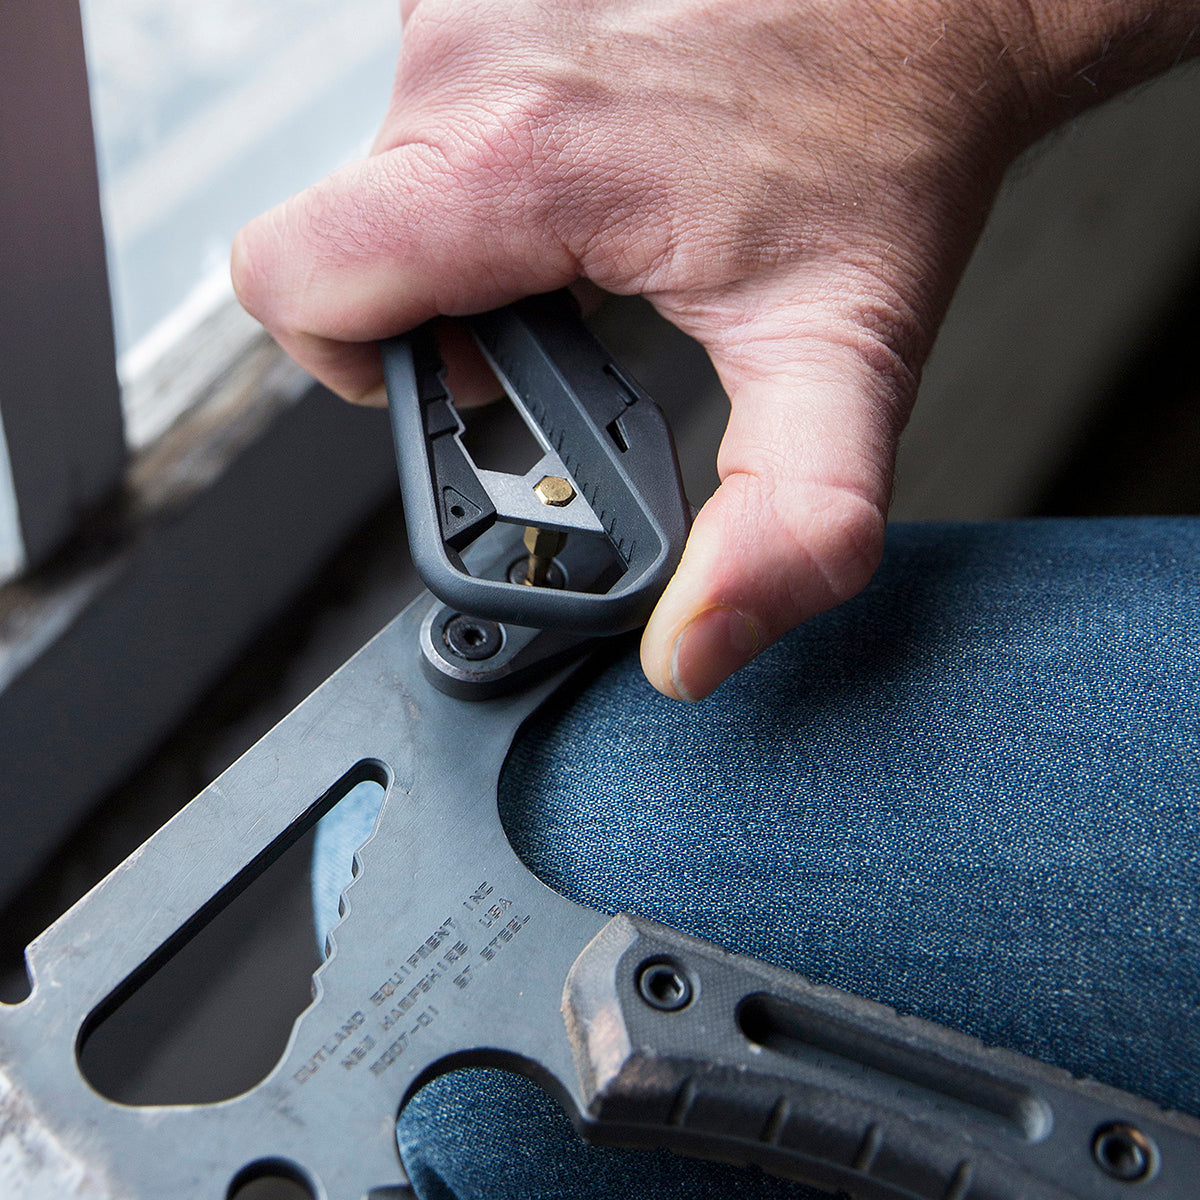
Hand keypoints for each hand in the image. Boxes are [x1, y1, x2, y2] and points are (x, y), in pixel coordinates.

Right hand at [233, 0, 1196, 698]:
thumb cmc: (890, 142)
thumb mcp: (845, 365)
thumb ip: (783, 529)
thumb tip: (691, 648)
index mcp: (522, 164)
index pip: (295, 282)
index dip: (347, 365)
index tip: (450, 384)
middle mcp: (475, 55)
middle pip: (348, 240)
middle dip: (438, 309)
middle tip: (564, 307)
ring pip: (394, 167)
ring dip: (473, 226)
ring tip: (592, 228)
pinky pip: (441, 94)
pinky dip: (496, 147)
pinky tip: (596, 158)